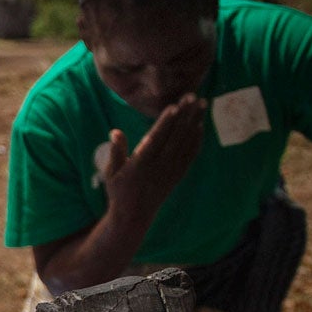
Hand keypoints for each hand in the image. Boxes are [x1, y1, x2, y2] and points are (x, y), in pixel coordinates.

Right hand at [104, 94, 204, 223]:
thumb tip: (115, 131)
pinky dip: (197, 140)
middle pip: (175, 137)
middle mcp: (158, 167)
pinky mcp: (178, 175)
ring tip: (201, 104)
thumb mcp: (110, 172)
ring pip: (186, 143)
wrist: (134, 216)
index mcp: (140, 164)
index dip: (165, 123)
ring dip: (195, 122)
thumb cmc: (118, 191)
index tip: (174, 107)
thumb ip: (115, 152)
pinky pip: (190, 155)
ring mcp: (171, 171)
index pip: (155, 139)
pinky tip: (201, 125)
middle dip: (185, 115)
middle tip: (192, 96)